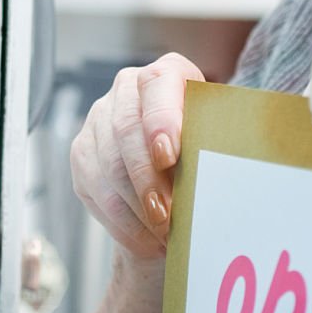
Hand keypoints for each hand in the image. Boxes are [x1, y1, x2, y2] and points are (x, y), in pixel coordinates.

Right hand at [70, 53, 203, 259]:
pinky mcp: (83, 153)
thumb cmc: (207, 147)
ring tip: (164, 235)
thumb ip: (218, 138)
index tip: (170, 156)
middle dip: (147, 179)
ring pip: (107, 166)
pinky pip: (95, 190)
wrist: (177, 167)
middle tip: (168, 215)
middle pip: (126, 131)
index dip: (161, 120)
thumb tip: (228, 163)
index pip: (158, 84)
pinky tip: (147, 240)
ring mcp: (100, 119)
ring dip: (137, 208)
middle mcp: (127, 88)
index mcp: (168, 72)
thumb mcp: (219, 135)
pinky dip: (124, 222)